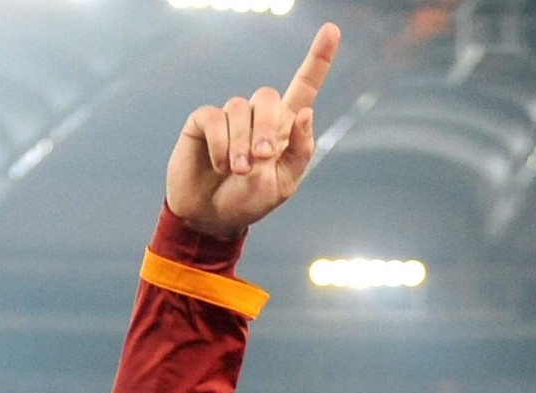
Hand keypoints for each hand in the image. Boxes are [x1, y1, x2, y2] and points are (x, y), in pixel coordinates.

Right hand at [165, 24, 339, 239]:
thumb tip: (305, 113)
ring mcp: (230, 118)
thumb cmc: (247, 203)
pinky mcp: (204, 122)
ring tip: (237, 171)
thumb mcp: (282, 186)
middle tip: (259, 160)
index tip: (332, 30)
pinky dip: (220, 144)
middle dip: (266, 128)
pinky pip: (214, 118)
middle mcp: (258, 117)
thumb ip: (298, 152)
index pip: (304, 87)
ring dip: (241, 144)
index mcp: (284, 131)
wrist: (210, 219)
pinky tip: (219, 165)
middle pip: (269, 97)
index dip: (318, 60)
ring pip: (240, 109)